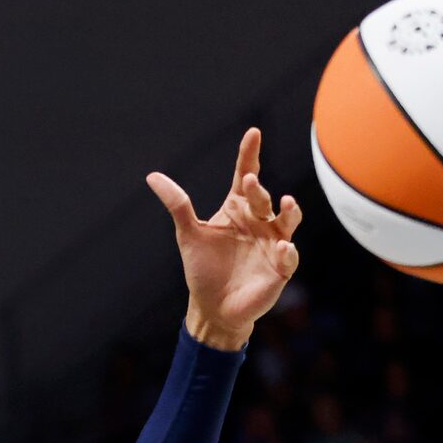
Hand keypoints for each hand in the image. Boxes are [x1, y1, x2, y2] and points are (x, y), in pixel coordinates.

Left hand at [148, 127, 300, 348]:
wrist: (213, 309)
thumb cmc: (203, 270)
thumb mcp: (189, 234)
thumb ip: (177, 204)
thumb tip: (152, 176)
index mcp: (238, 209)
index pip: (246, 175)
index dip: (250, 154)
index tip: (253, 133)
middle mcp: (259, 222)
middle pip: (262, 198)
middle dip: (258, 189)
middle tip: (248, 181)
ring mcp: (272, 244)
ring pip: (288, 221)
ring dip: (290, 211)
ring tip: (286, 203)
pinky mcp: (280, 268)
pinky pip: (289, 256)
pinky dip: (288, 252)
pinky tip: (282, 248)